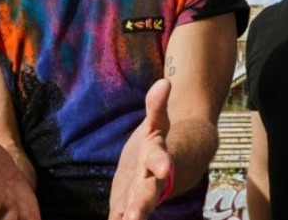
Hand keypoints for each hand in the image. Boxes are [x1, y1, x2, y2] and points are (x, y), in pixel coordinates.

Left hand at [108, 79, 174, 219]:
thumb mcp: (157, 124)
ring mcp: (139, 195)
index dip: (161, 163)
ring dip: (130, 217)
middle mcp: (151, 181)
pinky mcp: (125, 204)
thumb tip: (165, 81)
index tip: (164, 169)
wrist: (167, 168)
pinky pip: (121, 216)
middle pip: (147, 193)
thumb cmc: (158, 143)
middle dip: (141, 205)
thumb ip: (157, 106)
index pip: (160, 159)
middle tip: (133, 218)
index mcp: (157, 158)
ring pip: (135, 209)